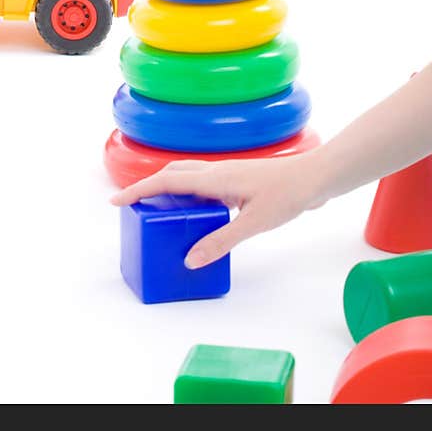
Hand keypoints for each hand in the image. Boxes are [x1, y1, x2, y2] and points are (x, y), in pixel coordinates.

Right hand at [110, 153, 325, 267]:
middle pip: (172, 174)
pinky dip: (188, 195)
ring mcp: (226, 174)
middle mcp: (215, 171)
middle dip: (148, 188)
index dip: (138, 191)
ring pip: (186, 177)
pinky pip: (202, 185)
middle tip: (132, 207)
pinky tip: (194, 214)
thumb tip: (190, 259)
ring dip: (167, 189)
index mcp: (213, 178)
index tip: (115, 201)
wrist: (315, 176)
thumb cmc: (287, 194)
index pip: (166, 181)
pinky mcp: (237, 181)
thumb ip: (221, 241)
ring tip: (157, 212)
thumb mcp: (253, 223)